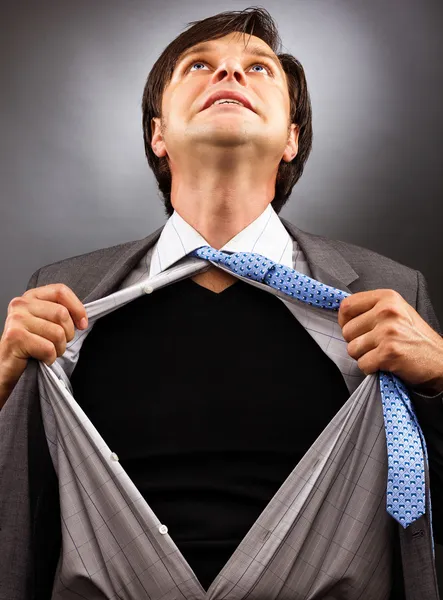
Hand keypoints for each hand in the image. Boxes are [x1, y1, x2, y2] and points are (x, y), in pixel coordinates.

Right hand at [0, 284, 87, 402]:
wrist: (6, 367)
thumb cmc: (30, 346)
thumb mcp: (46, 323)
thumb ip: (61, 313)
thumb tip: (82, 319)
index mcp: (31, 296)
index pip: (61, 291)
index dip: (77, 308)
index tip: (82, 324)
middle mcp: (21, 304)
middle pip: (62, 313)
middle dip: (68, 334)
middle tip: (59, 344)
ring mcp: (16, 319)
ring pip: (57, 332)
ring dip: (59, 348)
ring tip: (49, 352)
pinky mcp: (15, 337)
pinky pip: (48, 347)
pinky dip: (50, 358)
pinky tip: (42, 359)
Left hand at [338, 289, 442, 393]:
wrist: (440, 361)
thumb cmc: (416, 338)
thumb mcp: (397, 312)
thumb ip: (372, 309)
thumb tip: (344, 316)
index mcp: (387, 298)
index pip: (346, 306)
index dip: (344, 321)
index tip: (354, 329)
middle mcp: (387, 311)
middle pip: (347, 331)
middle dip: (356, 342)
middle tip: (375, 345)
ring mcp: (388, 332)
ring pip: (352, 349)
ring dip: (364, 356)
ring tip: (381, 353)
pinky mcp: (388, 352)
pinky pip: (362, 364)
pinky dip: (371, 369)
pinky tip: (385, 364)